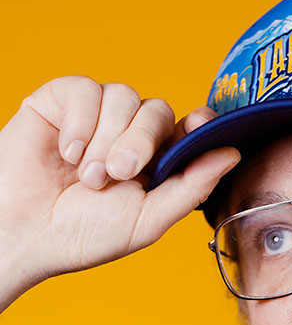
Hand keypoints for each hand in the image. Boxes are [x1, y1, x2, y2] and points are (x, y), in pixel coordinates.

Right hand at [0, 76, 238, 306]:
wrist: (26, 233)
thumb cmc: (85, 235)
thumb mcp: (148, 219)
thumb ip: (191, 186)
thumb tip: (232, 154)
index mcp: (155, 163)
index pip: (186, 129)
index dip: (197, 124)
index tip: (201, 125)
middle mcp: (129, 135)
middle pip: (157, 111)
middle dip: (140, 142)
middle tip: (118, 174)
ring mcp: (95, 116)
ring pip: (123, 96)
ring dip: (106, 139)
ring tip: (88, 176)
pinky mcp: (62, 101)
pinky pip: (85, 89)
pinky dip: (79, 123)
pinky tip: (67, 153)